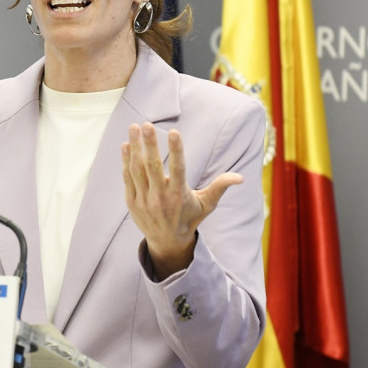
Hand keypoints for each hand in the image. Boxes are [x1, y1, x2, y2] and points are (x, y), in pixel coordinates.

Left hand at [122, 123, 243, 278]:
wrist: (167, 243)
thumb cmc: (189, 218)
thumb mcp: (206, 205)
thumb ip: (220, 187)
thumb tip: (241, 178)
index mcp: (179, 195)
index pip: (178, 169)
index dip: (176, 150)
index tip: (174, 132)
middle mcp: (160, 197)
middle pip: (153, 167)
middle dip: (150, 144)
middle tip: (146, 124)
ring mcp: (144, 200)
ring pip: (137, 170)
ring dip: (135, 148)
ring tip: (133, 127)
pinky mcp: (132, 202)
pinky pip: (128, 178)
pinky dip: (126, 162)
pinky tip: (126, 146)